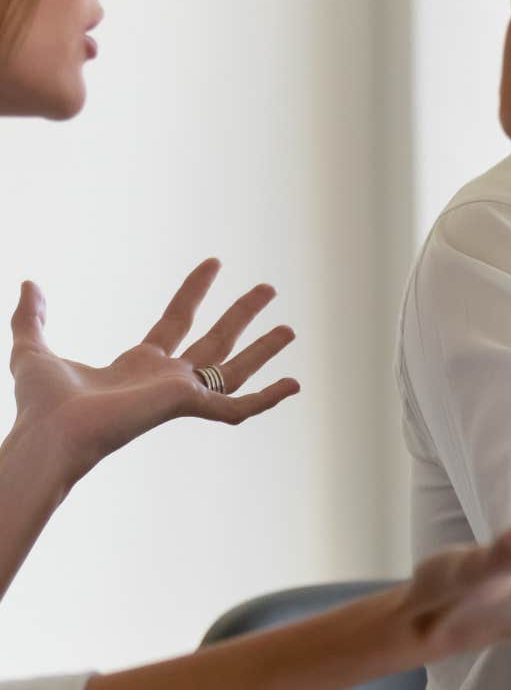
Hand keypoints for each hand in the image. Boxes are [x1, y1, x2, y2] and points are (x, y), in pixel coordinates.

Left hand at [8, 259, 298, 482]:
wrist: (50, 434)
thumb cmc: (40, 404)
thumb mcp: (31, 348)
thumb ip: (31, 316)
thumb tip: (29, 283)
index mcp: (139, 366)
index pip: (176, 320)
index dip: (195, 290)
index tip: (214, 262)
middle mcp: (166, 379)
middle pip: (215, 341)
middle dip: (243, 314)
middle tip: (269, 288)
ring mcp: (181, 394)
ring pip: (234, 370)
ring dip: (263, 350)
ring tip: (290, 329)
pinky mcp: (188, 407)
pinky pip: (237, 407)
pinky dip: (268, 398)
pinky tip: (294, 384)